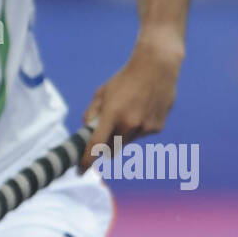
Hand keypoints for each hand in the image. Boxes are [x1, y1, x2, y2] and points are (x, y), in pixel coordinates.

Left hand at [81, 32, 183, 170]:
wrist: (157, 66)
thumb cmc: (125, 78)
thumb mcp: (102, 92)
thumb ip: (91, 114)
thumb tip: (86, 132)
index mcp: (112, 114)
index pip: (96, 145)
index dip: (86, 161)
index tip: (80, 170)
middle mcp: (129, 124)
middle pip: (111, 150)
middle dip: (105, 148)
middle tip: (105, 136)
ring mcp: (145, 127)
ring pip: (127, 143)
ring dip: (122, 136)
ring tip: (128, 113)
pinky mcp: (157, 128)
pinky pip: (141, 136)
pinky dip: (138, 129)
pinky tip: (143, 110)